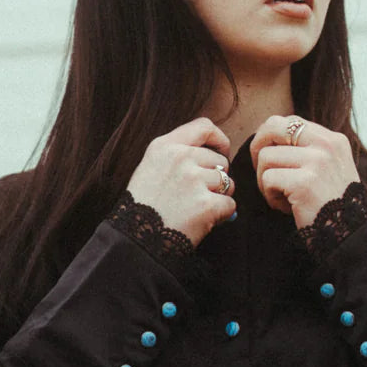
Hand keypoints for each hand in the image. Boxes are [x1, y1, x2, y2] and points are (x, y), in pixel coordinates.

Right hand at [126, 117, 236, 247]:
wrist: (136, 239)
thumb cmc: (143, 209)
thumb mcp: (150, 169)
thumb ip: (178, 158)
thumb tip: (216, 165)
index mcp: (164, 146)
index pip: (204, 127)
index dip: (219, 140)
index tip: (221, 153)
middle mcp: (180, 158)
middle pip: (220, 161)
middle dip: (218, 179)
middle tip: (202, 196)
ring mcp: (193, 180)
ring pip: (228, 183)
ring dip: (221, 197)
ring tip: (200, 209)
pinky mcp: (205, 204)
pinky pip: (230, 205)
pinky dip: (222, 215)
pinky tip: (205, 221)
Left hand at [250, 115, 360, 229]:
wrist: (350, 235)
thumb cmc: (334, 208)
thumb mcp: (331, 169)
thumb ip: (310, 151)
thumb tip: (271, 139)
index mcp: (332, 140)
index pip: (290, 121)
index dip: (270, 137)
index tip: (268, 157)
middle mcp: (326, 146)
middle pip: (273, 127)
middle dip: (258, 149)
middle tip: (262, 171)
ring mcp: (316, 162)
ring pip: (266, 157)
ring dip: (266, 181)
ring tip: (282, 197)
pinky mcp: (304, 183)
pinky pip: (268, 179)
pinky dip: (270, 197)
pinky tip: (286, 208)